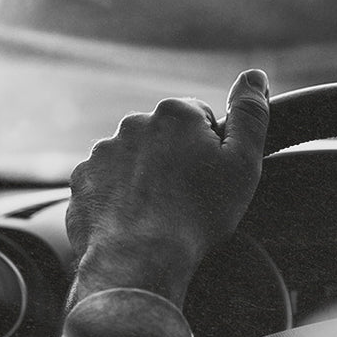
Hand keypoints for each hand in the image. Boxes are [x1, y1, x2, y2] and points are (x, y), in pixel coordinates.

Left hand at [66, 70, 270, 307]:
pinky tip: (132, 224)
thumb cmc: (197, 215)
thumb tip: (254, 76)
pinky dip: (117, 201)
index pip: (199, 120)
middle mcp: (133, 124)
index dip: (210, 152)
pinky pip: (105, 186)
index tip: (210, 180)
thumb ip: (251, 114)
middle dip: (174, 162)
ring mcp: (102, 153)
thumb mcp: (242, 164)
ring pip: (132, 162)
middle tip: (187, 201)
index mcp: (174, 114)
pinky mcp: (81, 182)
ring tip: (158, 217)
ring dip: (144, 181)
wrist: (138, 259)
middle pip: (163, 139)